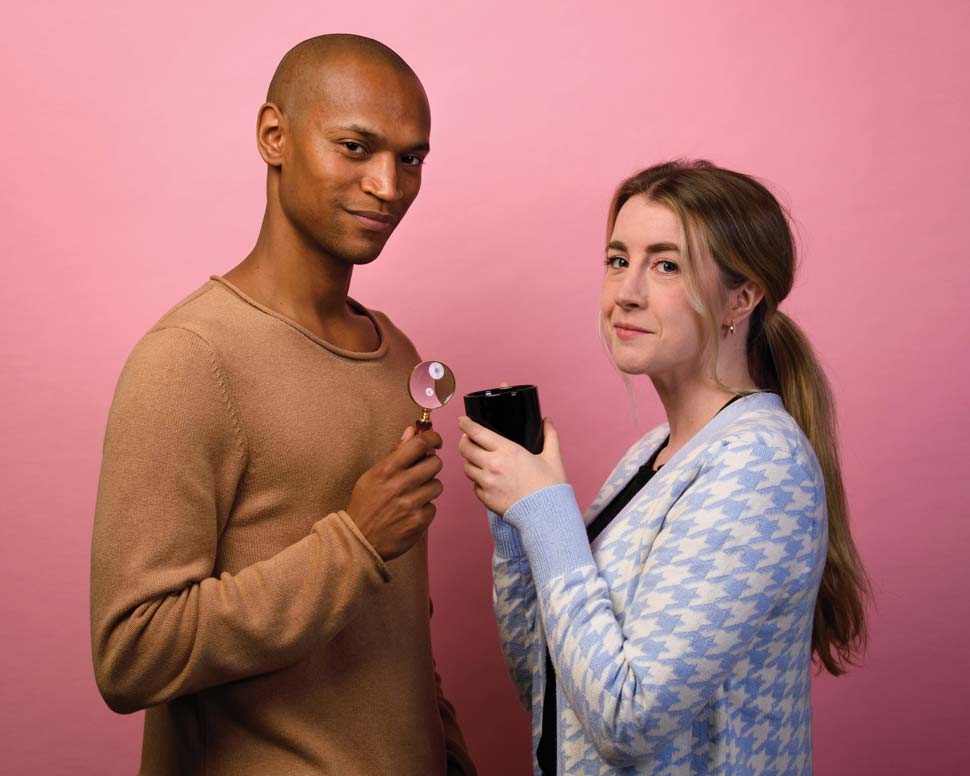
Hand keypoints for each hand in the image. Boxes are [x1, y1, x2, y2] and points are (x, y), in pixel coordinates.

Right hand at [346, 426, 443, 560]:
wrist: (358, 540)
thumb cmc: (365, 504)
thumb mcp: (373, 475)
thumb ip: (394, 452)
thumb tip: (412, 431)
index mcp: (388, 469)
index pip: (420, 444)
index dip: (433, 438)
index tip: (436, 442)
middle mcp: (401, 484)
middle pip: (435, 463)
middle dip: (430, 466)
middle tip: (420, 474)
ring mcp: (411, 504)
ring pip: (437, 485)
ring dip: (428, 489)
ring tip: (412, 496)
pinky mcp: (418, 521)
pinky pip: (433, 507)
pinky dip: (424, 509)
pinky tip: (410, 513)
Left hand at [457, 416, 566, 515]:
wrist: (546, 515)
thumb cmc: (550, 487)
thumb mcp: (552, 457)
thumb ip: (549, 436)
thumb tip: (547, 421)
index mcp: (508, 450)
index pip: (477, 432)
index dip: (466, 424)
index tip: (462, 421)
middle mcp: (493, 465)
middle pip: (465, 448)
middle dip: (464, 442)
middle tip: (468, 440)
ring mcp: (487, 483)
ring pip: (467, 467)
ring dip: (471, 461)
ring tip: (479, 460)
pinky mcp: (485, 498)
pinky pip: (475, 486)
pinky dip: (479, 481)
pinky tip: (489, 480)